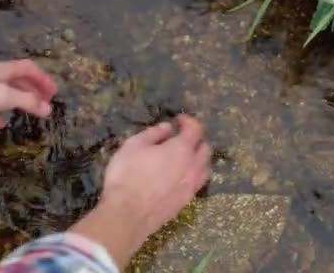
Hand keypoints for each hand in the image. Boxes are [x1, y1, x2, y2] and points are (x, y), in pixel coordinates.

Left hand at [0, 60, 57, 127]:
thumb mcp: (2, 96)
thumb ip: (26, 101)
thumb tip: (47, 108)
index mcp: (1, 70)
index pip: (28, 68)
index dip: (43, 78)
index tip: (54, 93)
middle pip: (18, 79)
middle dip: (33, 90)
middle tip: (45, 104)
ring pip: (4, 91)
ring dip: (18, 100)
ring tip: (28, 112)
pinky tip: (1, 122)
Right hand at [69, 114, 210, 268]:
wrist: (128, 214)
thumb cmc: (128, 175)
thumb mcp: (134, 145)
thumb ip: (153, 134)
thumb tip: (167, 128)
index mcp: (181, 149)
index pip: (195, 129)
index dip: (189, 121)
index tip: (178, 119)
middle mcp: (193, 167)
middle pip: (205, 149)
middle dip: (197, 139)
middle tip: (183, 136)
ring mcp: (191, 187)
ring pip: (205, 168)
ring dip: (199, 158)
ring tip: (185, 156)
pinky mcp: (185, 202)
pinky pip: (197, 183)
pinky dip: (193, 174)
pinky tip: (180, 176)